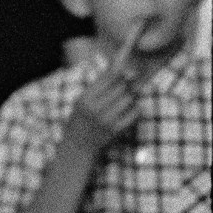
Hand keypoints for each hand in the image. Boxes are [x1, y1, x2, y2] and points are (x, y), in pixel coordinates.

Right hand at [60, 21, 144, 156]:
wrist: (77, 146)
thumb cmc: (80, 119)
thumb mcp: (82, 99)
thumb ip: (100, 84)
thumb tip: (120, 67)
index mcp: (85, 98)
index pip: (109, 78)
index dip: (122, 72)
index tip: (130, 70)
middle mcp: (95, 108)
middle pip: (122, 87)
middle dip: (125, 87)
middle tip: (122, 91)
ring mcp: (107, 119)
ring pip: (130, 98)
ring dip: (129, 99)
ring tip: (119, 105)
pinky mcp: (117, 129)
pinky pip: (135, 112)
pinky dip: (134, 110)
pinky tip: (125, 114)